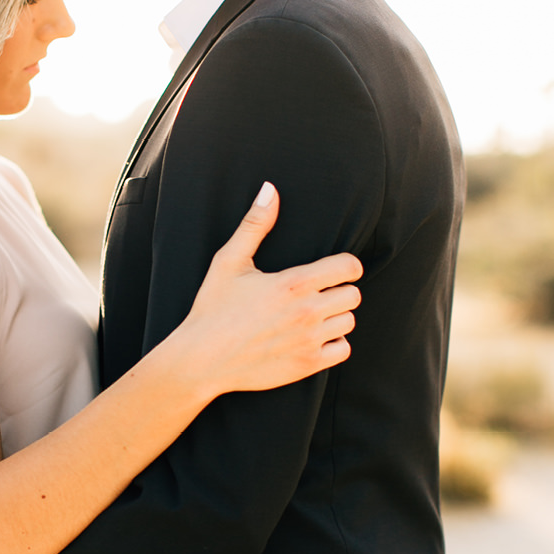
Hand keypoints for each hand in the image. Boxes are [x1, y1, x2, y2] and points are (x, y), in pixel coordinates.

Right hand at [174, 183, 362, 396]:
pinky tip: (309, 338)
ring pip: (349, 321)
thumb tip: (269, 189)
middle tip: (314, 295)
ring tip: (308, 317)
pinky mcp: (308, 364)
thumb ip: (254, 224)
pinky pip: (344, 349)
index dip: (344, 266)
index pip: (350, 267)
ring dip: (334, 318)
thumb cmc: (212, 308)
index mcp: (293, 283)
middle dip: (337, 291)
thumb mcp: (228, 262)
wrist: (200, 359)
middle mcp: (307, 311)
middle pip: (354, 294)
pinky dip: (332, 344)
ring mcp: (309, 340)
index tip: (330, 272)